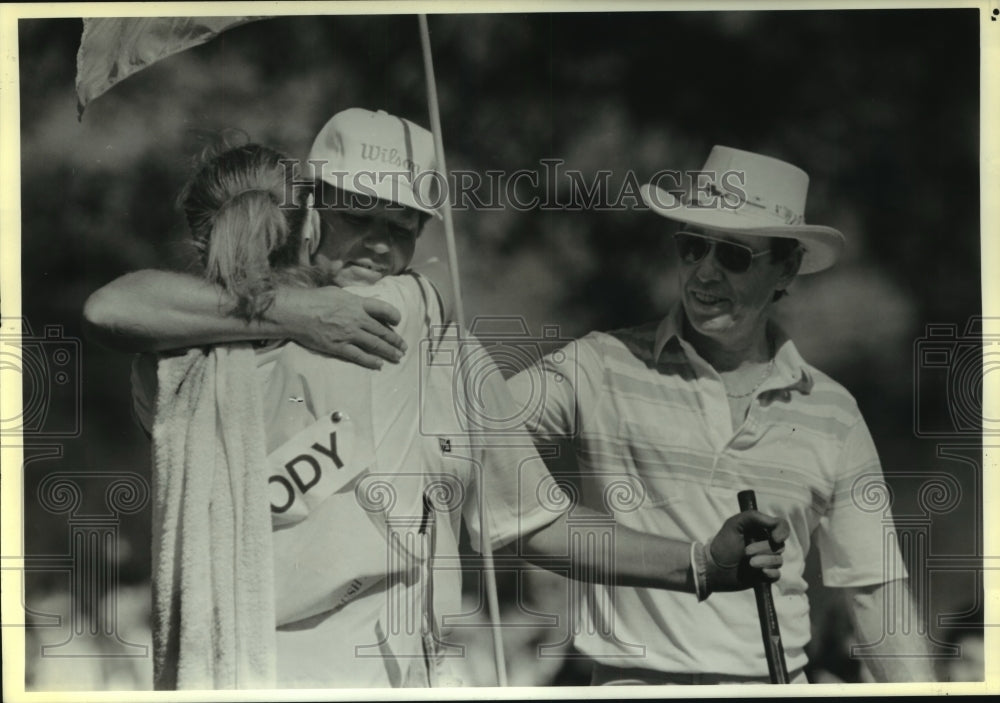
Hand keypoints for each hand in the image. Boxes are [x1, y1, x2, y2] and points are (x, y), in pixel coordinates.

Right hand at [274, 286, 405, 368]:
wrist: (296, 313)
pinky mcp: (339, 347)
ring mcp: (349, 334)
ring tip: (397, 357)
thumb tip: (361, 303)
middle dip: (395, 340)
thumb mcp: (337, 292)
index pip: (383, 309)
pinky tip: (379, 364)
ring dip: (388, 352)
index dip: (394, 315)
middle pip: (382, 331)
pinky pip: (359, 356)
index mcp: (358, 303)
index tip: (398, 321)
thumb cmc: (313, 299)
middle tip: (403, 346)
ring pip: (375, 345)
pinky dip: (371, 361)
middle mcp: (357, 319)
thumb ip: (352, 299)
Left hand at [704, 510, 788, 593]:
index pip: (781, 526)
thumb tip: (776, 523)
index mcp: (760, 530)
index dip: (782, 532)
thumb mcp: (734, 524)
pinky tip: (761, 573)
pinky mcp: (765, 575)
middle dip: (763, 549)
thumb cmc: (723, 545)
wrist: (714, 569)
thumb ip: (754, 517)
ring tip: (748, 563)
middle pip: (780, 545)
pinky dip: (771, 573)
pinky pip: (777, 574)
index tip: (775, 538)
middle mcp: (765, 544)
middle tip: (746, 552)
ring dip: (764, 561)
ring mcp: (766, 560)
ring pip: (778, 560)